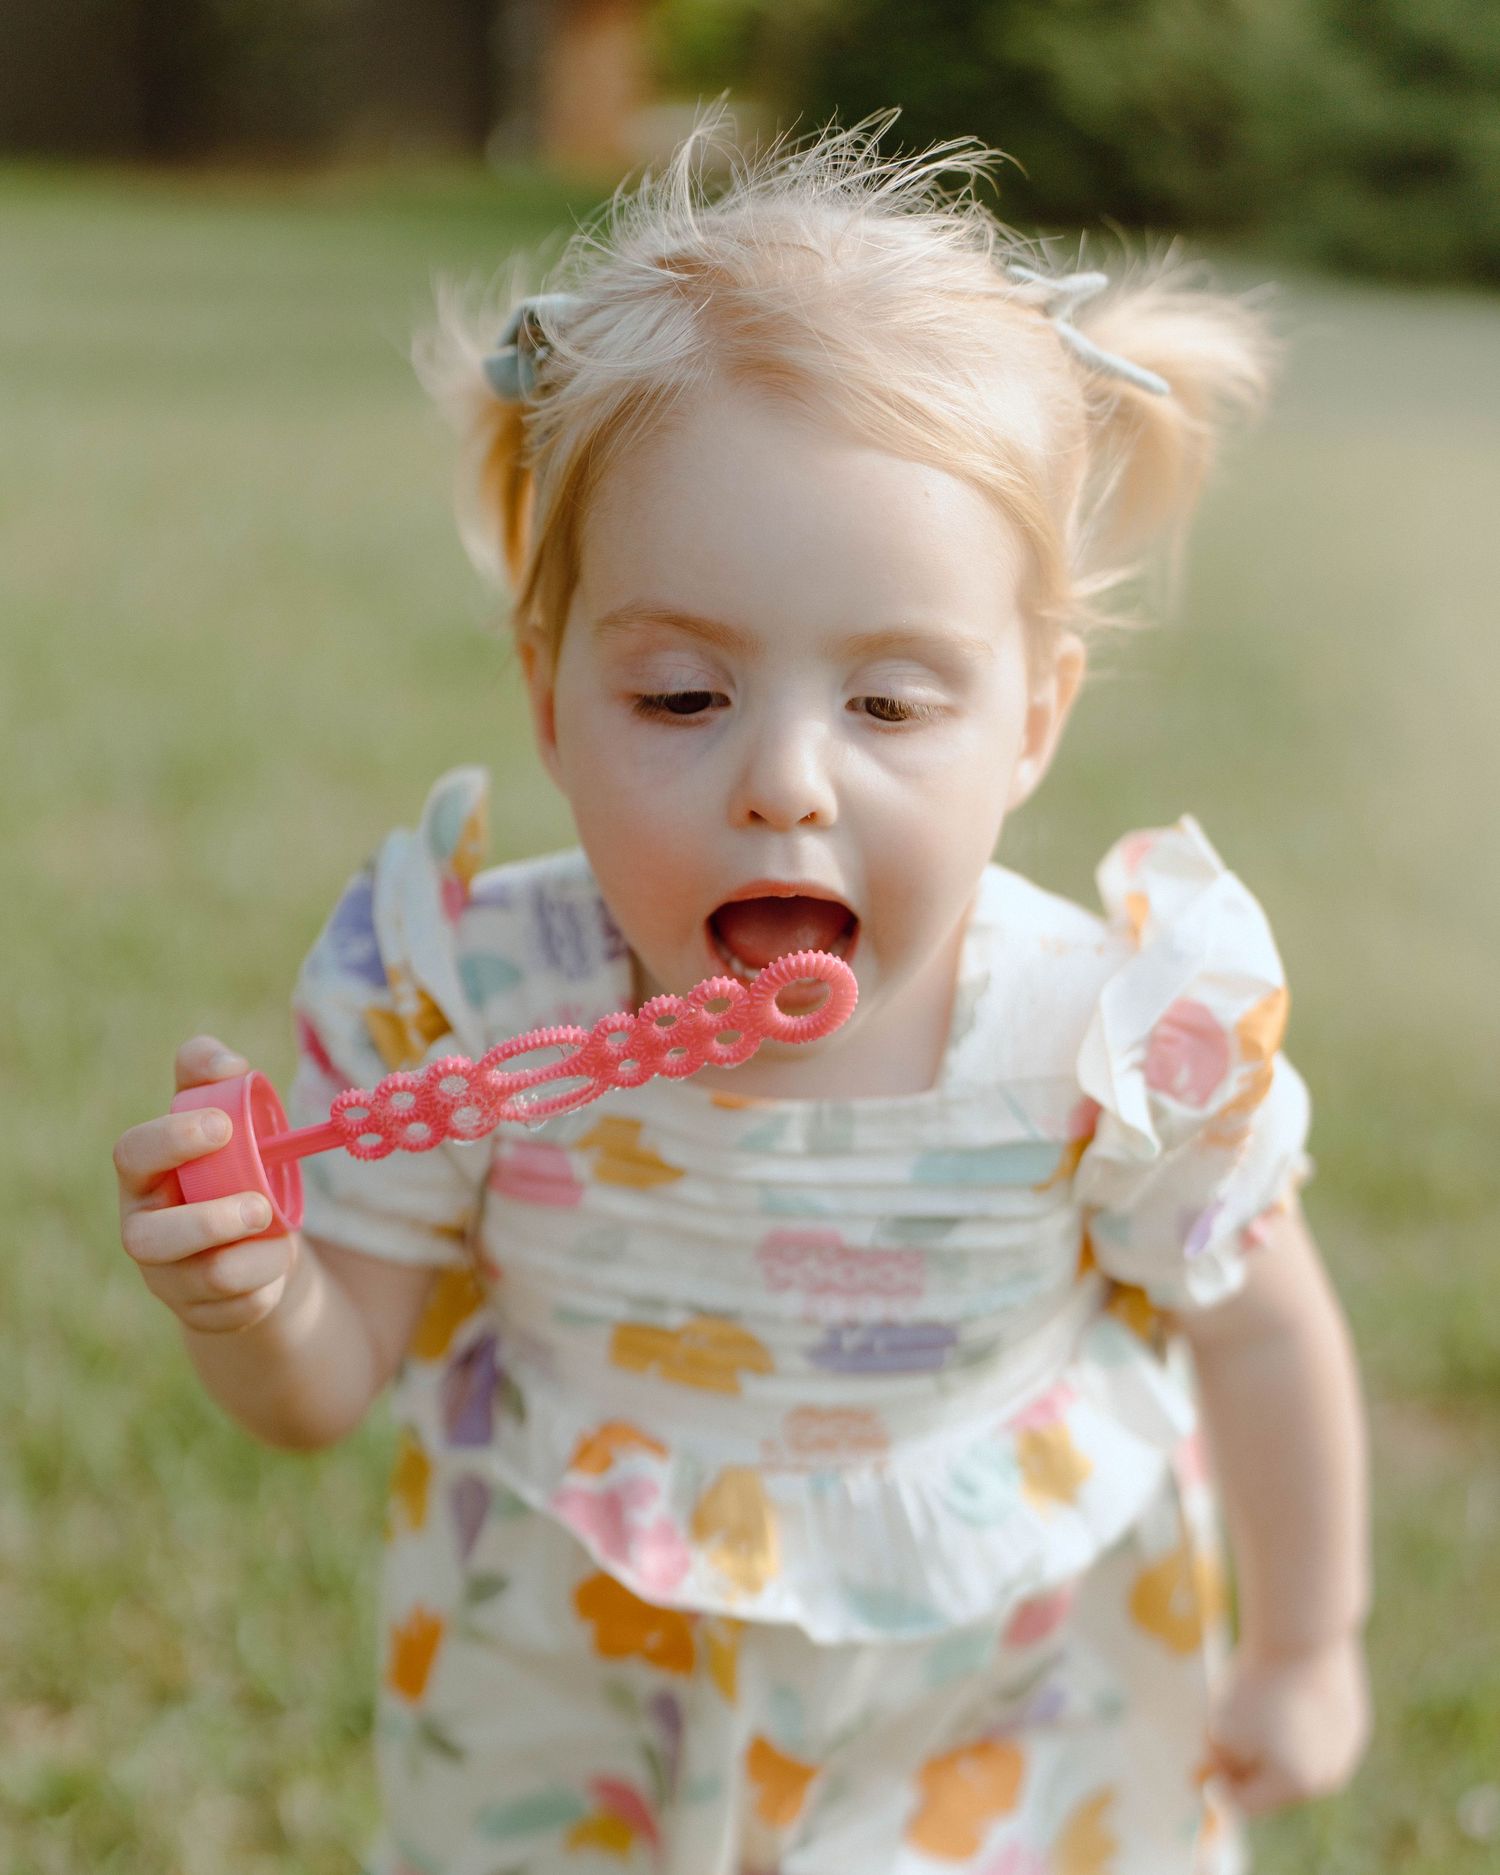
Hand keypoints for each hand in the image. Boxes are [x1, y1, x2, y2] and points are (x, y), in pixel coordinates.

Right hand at [115, 1035, 297, 1333]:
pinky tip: (271, 1268)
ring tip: (281, 1234)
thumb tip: (229, 1064)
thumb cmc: (234, 1164)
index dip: (172, 1141)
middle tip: (261, 1206)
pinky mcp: (200, 1315)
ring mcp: (167, 1279)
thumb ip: (214, 1074)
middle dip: (208, 1222)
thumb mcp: (226, 1113)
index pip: (133, 1155)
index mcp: (145, 1175)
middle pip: (149, 1239)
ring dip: (259, 1255)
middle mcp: (143, 1230)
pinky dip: (268, 1285)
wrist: (257, 1237)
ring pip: (208, 1278)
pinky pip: (239, 1310)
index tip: (223, 1128)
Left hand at [1199, 1632, 1371, 1817]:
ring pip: (1296, 1757)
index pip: (1248, 1804)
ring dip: (1271, 1744)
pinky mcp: (1355, 1720)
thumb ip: (1220, 1763)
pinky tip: (1282, 1694)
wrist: (1304, 1635)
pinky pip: (1315, 1731)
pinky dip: (1295, 1721)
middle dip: (1244, 1766)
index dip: (1218, 1790)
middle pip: (1274, 1783)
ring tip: (1253, 1708)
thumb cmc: (1258, 1685)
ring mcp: (1347, 1749)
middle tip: (1217, 1738)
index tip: (1195, 1772)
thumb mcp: (1221, 1728)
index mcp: (1296, 1786)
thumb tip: (1217, 1786)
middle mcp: (1328, 1776)